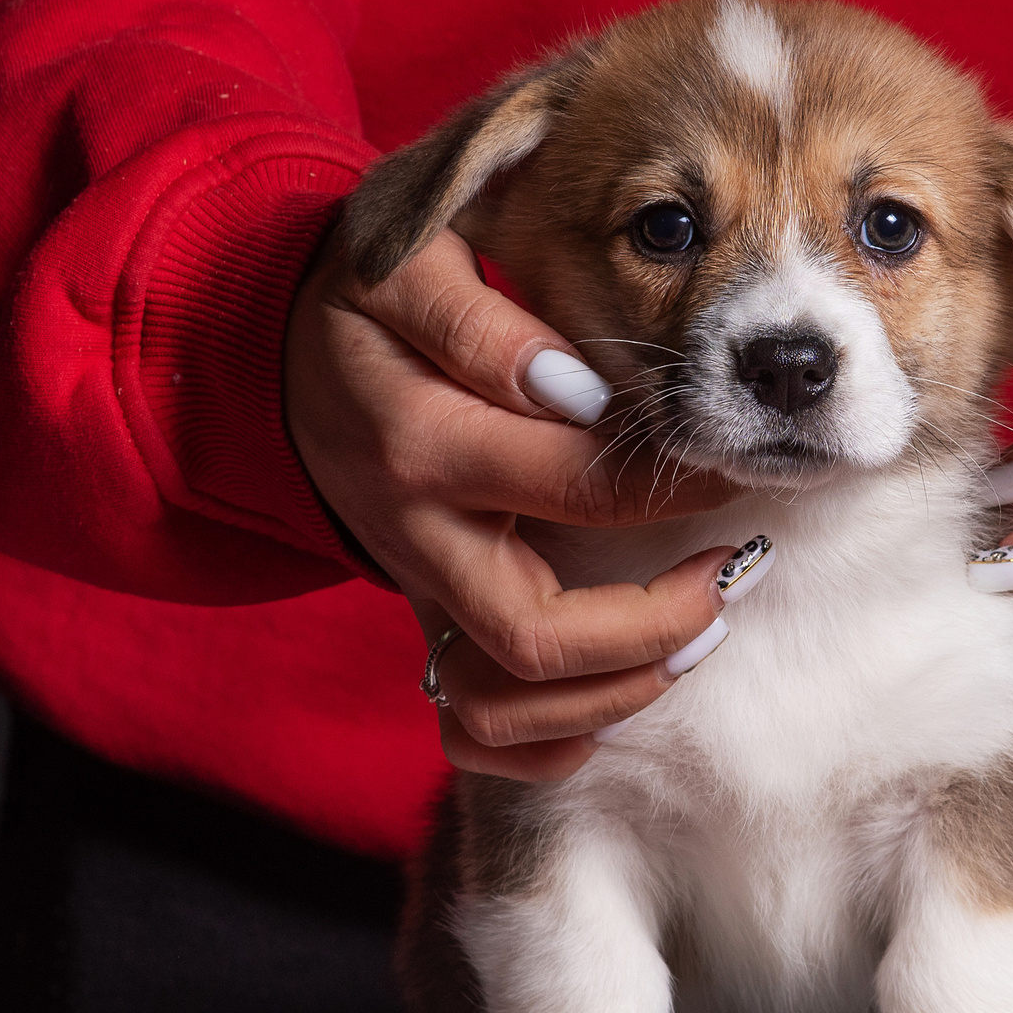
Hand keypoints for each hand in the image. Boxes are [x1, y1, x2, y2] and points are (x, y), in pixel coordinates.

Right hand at [286, 230, 742, 779]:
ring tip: (699, 636)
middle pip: (534, 634)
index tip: (730, 460)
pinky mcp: (424, 624)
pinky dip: (545, 746)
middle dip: (654, 623)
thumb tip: (576, 390)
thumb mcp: (405, 266)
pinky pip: (470, 733)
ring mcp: (420, 594)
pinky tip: (619, 702)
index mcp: (420, 441)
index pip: (570, 484)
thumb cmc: (372, 306)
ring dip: (612, 694)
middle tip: (734, 573)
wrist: (277, 362)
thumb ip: (479, 321)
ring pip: (502, 705)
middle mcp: (418, 538)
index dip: (668, 481)